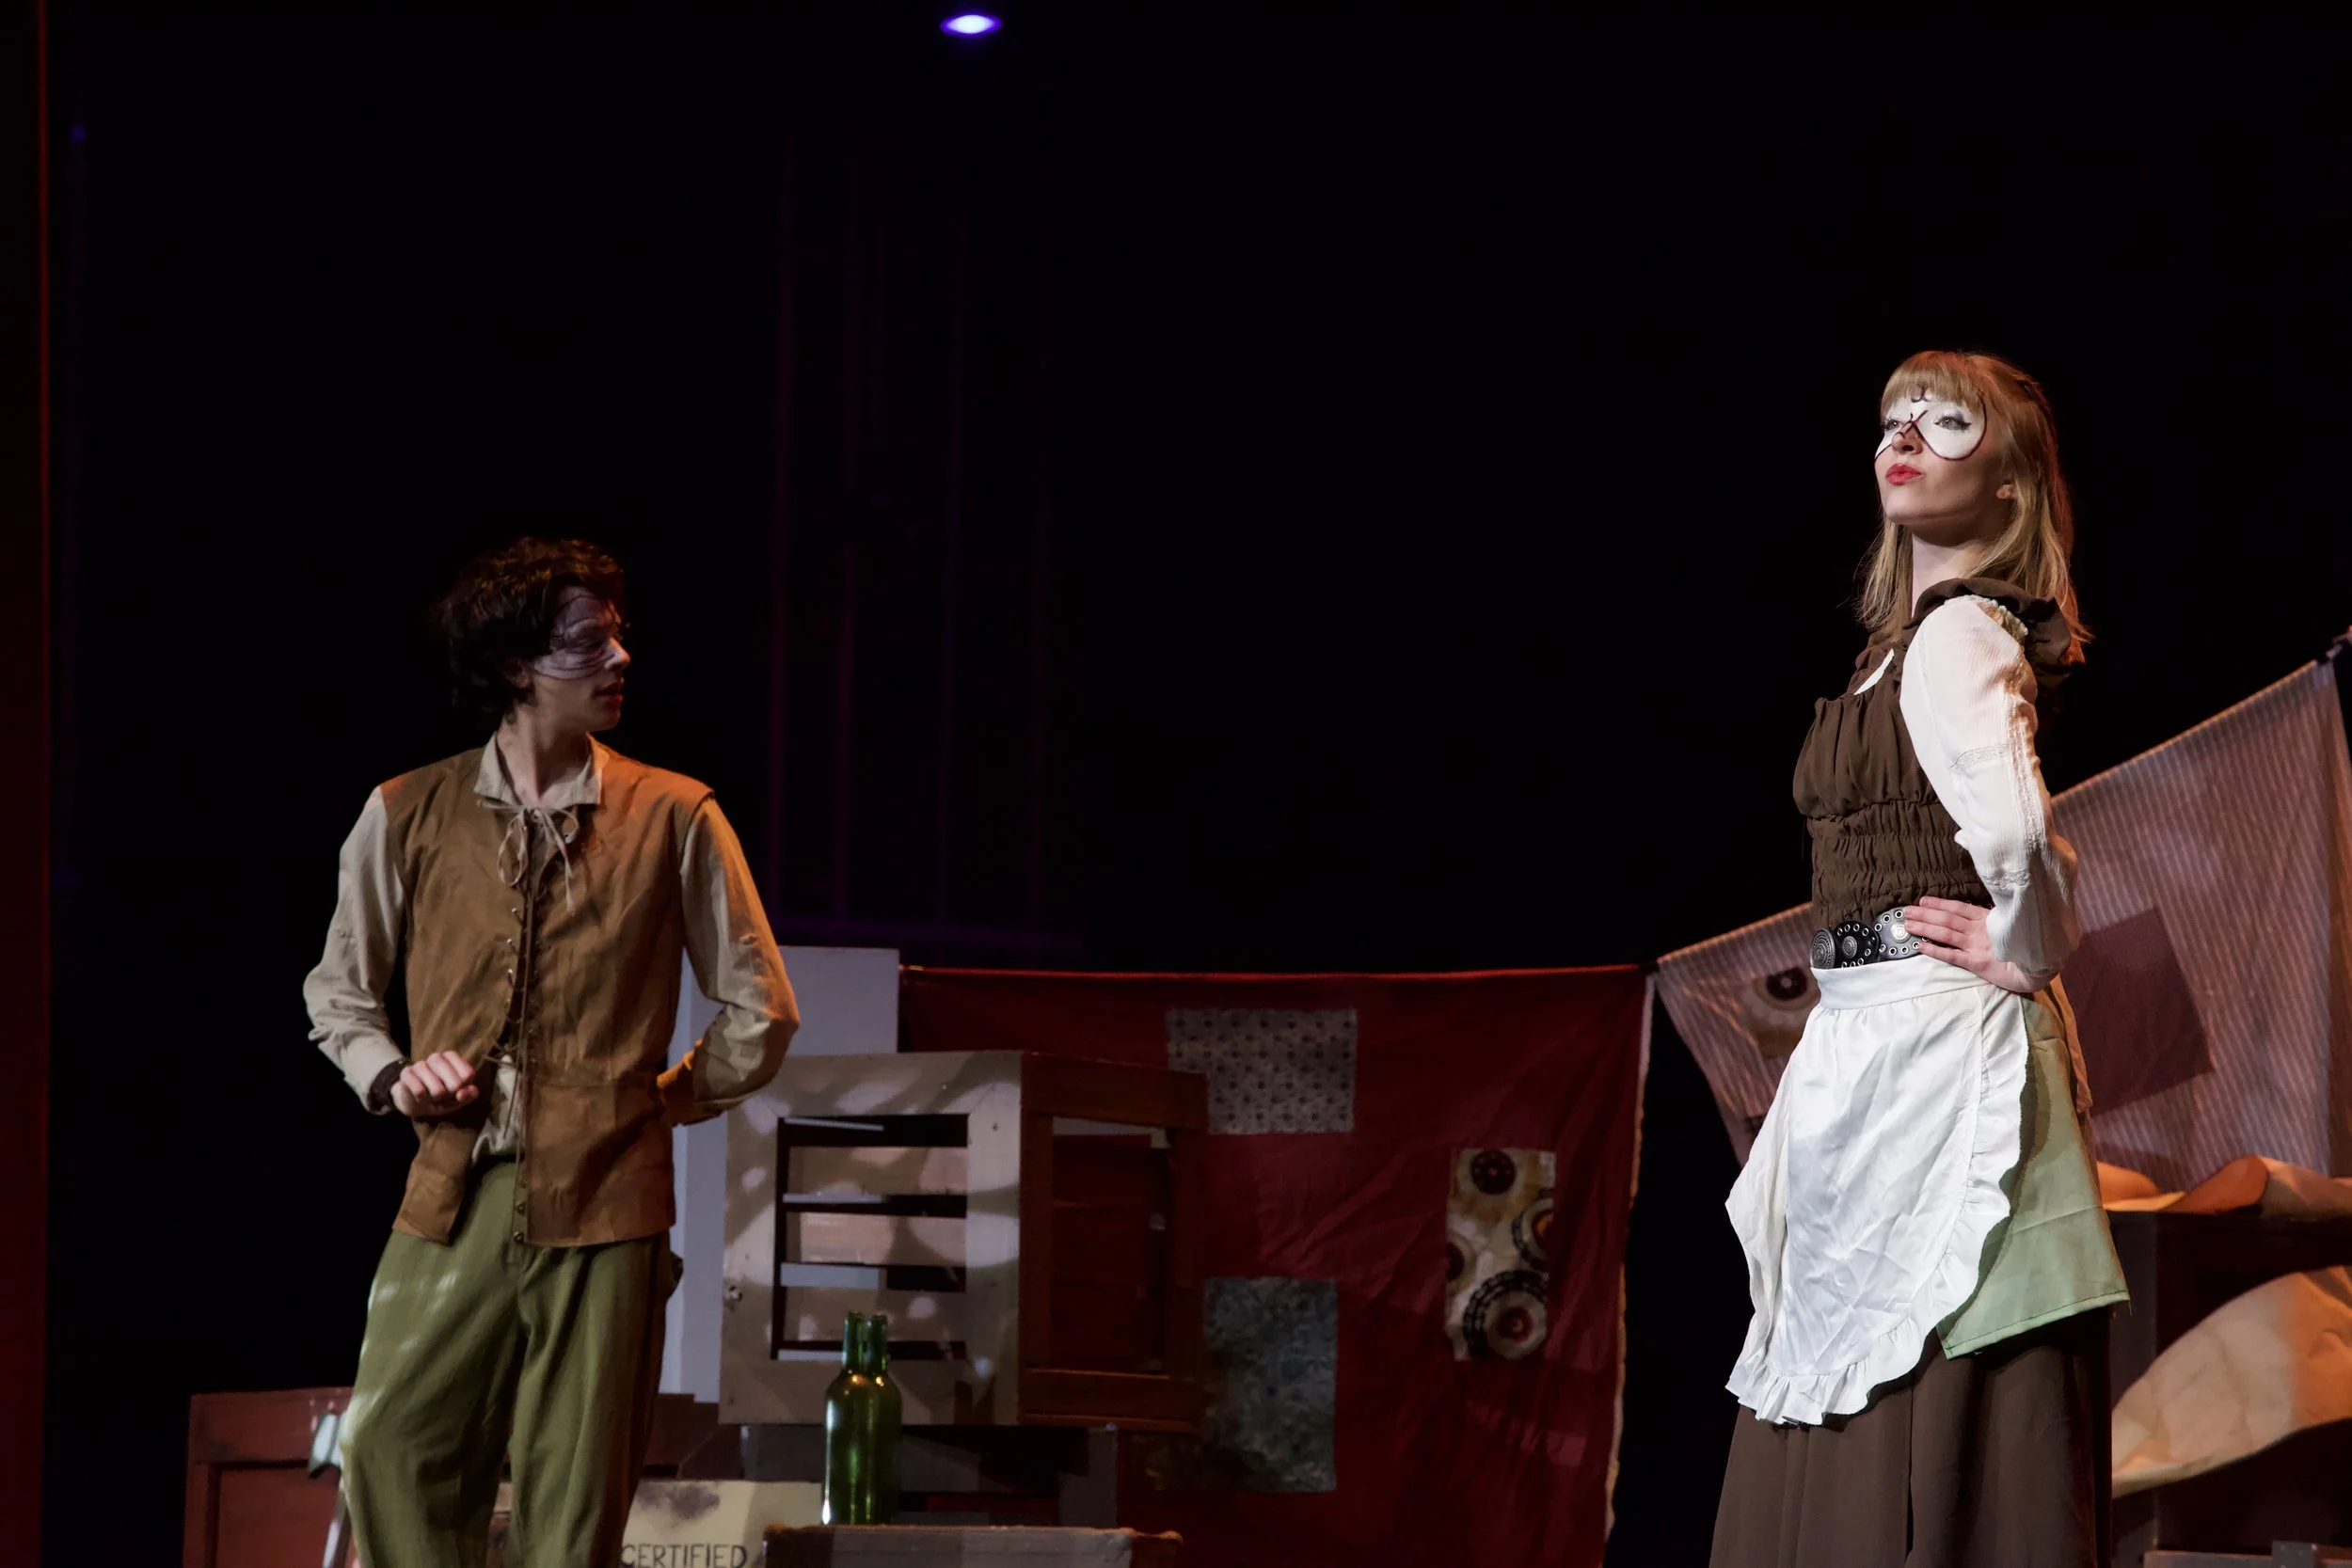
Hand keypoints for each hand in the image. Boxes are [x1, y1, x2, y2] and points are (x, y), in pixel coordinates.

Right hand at [390, 1050, 480, 1118]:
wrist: (414, 1102)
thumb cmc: (442, 1097)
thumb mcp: (458, 1098)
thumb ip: (468, 1095)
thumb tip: (462, 1093)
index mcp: (452, 1058)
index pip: (468, 1075)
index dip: (464, 1089)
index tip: (457, 1090)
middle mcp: (437, 1057)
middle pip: (456, 1084)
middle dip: (451, 1096)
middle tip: (443, 1096)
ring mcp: (420, 1064)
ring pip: (438, 1090)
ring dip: (437, 1099)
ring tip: (432, 1097)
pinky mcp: (406, 1074)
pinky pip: (419, 1091)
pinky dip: (423, 1099)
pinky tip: (420, 1097)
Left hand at [1902, 897, 2040, 995]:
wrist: (2039, 966)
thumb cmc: (2026, 946)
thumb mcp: (2010, 925)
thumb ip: (1993, 919)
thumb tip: (1976, 913)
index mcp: (1988, 919)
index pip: (1959, 908)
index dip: (1939, 903)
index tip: (1923, 900)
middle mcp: (1979, 930)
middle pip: (1947, 918)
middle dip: (1924, 913)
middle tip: (1905, 910)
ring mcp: (1977, 945)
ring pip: (1945, 933)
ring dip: (1925, 927)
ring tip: (1907, 924)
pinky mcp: (1976, 962)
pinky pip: (1951, 955)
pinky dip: (1935, 950)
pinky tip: (1920, 947)